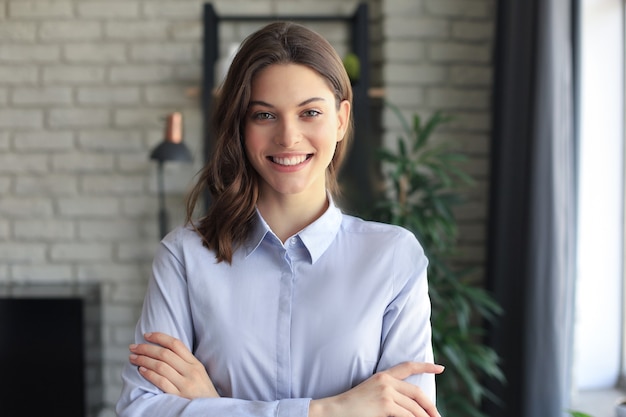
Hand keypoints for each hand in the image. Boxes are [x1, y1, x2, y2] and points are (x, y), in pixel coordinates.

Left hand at [129, 332, 218, 398]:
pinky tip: (142, 371)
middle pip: (165, 354)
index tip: (146, 335)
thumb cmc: (202, 392)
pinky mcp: (179, 396)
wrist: (211, 411)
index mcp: (196, 363)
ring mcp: (185, 384)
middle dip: (146, 348)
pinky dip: (150, 374)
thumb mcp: (199, 373)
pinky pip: (161, 382)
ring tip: (133, 358)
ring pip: (161, 366)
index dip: (159, 337)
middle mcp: (191, 371)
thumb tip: (164, 351)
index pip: (176, 344)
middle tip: (133, 347)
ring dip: (143, 360)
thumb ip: (185, 362)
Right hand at [309, 362, 443, 416]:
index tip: (440, 368)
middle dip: (430, 407)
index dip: (426, 366)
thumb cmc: (352, 407)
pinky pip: (407, 415)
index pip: (408, 366)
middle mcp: (386, 380)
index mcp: (383, 375)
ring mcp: (386, 392)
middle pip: (417, 392)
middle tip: (438, 416)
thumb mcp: (372, 393)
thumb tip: (409, 406)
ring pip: (414, 408)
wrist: (335, 410)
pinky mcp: (385, 404)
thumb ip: (390, 395)